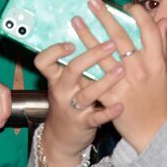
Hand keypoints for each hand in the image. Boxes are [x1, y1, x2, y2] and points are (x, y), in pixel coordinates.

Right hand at [33, 40, 124, 166]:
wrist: (62, 137)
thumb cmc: (68, 101)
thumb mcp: (64, 82)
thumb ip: (74, 61)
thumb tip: (89, 30)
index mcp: (55, 78)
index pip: (44, 61)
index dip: (55, 50)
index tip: (72, 42)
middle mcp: (61, 91)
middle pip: (71, 70)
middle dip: (91, 56)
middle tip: (110, 44)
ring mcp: (72, 108)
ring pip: (86, 93)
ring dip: (105, 81)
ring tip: (122, 69)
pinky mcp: (84, 123)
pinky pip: (97, 117)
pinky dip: (109, 112)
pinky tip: (120, 105)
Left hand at [77, 0, 166, 152]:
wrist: (153, 131)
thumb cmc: (159, 100)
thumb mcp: (164, 72)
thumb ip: (161, 46)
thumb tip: (163, 21)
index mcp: (156, 62)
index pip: (148, 30)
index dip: (138, 14)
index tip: (126, 6)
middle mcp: (140, 70)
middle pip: (121, 37)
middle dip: (105, 17)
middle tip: (92, 2)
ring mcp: (124, 84)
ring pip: (101, 54)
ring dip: (87, 35)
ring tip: (75, 21)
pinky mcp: (110, 97)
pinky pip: (93, 78)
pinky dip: (82, 64)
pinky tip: (70, 52)